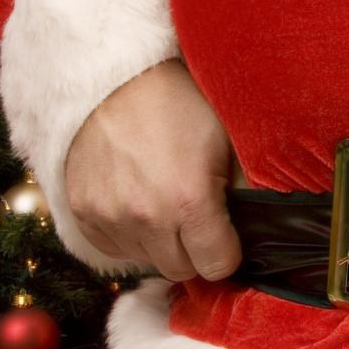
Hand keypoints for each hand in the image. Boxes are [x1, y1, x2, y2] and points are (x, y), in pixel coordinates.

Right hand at [64, 59, 240, 280]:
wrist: (114, 77)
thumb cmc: (181, 103)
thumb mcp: (228, 140)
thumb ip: (248, 190)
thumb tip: (266, 226)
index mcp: (190, 202)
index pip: (218, 266)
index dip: (229, 252)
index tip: (229, 235)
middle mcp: (147, 218)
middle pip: (183, 271)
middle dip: (196, 250)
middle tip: (199, 219)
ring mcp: (109, 218)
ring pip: (148, 262)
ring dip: (161, 244)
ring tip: (166, 205)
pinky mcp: (82, 213)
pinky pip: (114, 249)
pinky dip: (130, 236)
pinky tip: (139, 204)